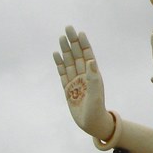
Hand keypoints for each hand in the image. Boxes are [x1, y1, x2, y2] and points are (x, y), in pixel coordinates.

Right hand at [53, 26, 115, 140]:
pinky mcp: (68, 89)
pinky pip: (62, 73)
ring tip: (61, 38)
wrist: (91, 124)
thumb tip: (91, 61)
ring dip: (65, 50)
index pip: (88, 55)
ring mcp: (75, 81)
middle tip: (68, 28)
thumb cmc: (96, 109)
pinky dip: (59, 64)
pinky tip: (56, 54)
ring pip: (69, 62)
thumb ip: (93, 78)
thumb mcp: (96, 93)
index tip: (80, 32)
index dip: (84, 44)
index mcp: (93, 75)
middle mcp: (84, 76)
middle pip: (77, 55)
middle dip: (73, 42)